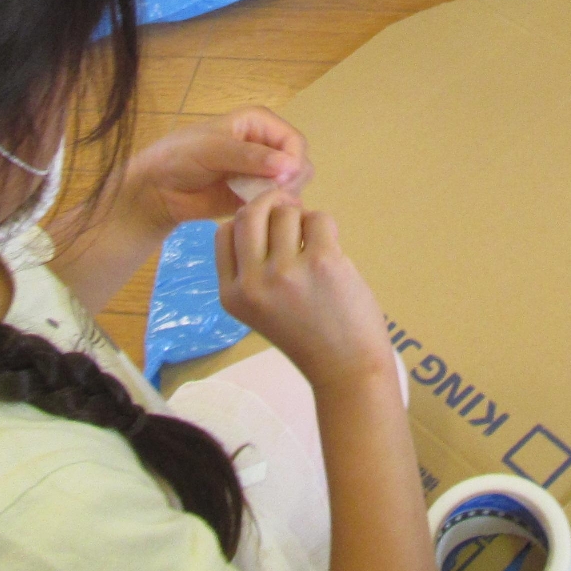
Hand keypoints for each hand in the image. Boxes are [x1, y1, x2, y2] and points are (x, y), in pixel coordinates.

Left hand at [122, 107, 311, 234]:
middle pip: (299, 164)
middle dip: (290, 181)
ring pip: (292, 186)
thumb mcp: (212, 150)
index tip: (281, 182)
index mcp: (259, 123)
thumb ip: (249, 157)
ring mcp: (262, 173)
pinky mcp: (255, 196)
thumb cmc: (180, 157)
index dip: (293, 161)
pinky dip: (273, 210)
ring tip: (258, 206)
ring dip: (282, 197)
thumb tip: (289, 166)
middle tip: (270, 197)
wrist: (157, 189)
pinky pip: (277, 204)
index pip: (294, 141)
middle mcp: (266, 145)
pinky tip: (257, 215)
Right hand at [216, 188, 395, 390]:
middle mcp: (251, 283)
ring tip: (315, 244)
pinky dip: (327, 227)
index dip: (247, 219)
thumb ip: (253, 267)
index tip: (269, 224)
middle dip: (271, 202)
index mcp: (231, 295)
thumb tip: (268, 205)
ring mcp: (284, 272)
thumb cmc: (307, 334)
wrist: (345, 369)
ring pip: (287, 212)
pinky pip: (319, 218)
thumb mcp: (259, 308)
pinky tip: (331, 250)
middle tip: (291, 208)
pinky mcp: (321, 262)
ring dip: (303, 218)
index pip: (224, 232)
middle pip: (250, 214)